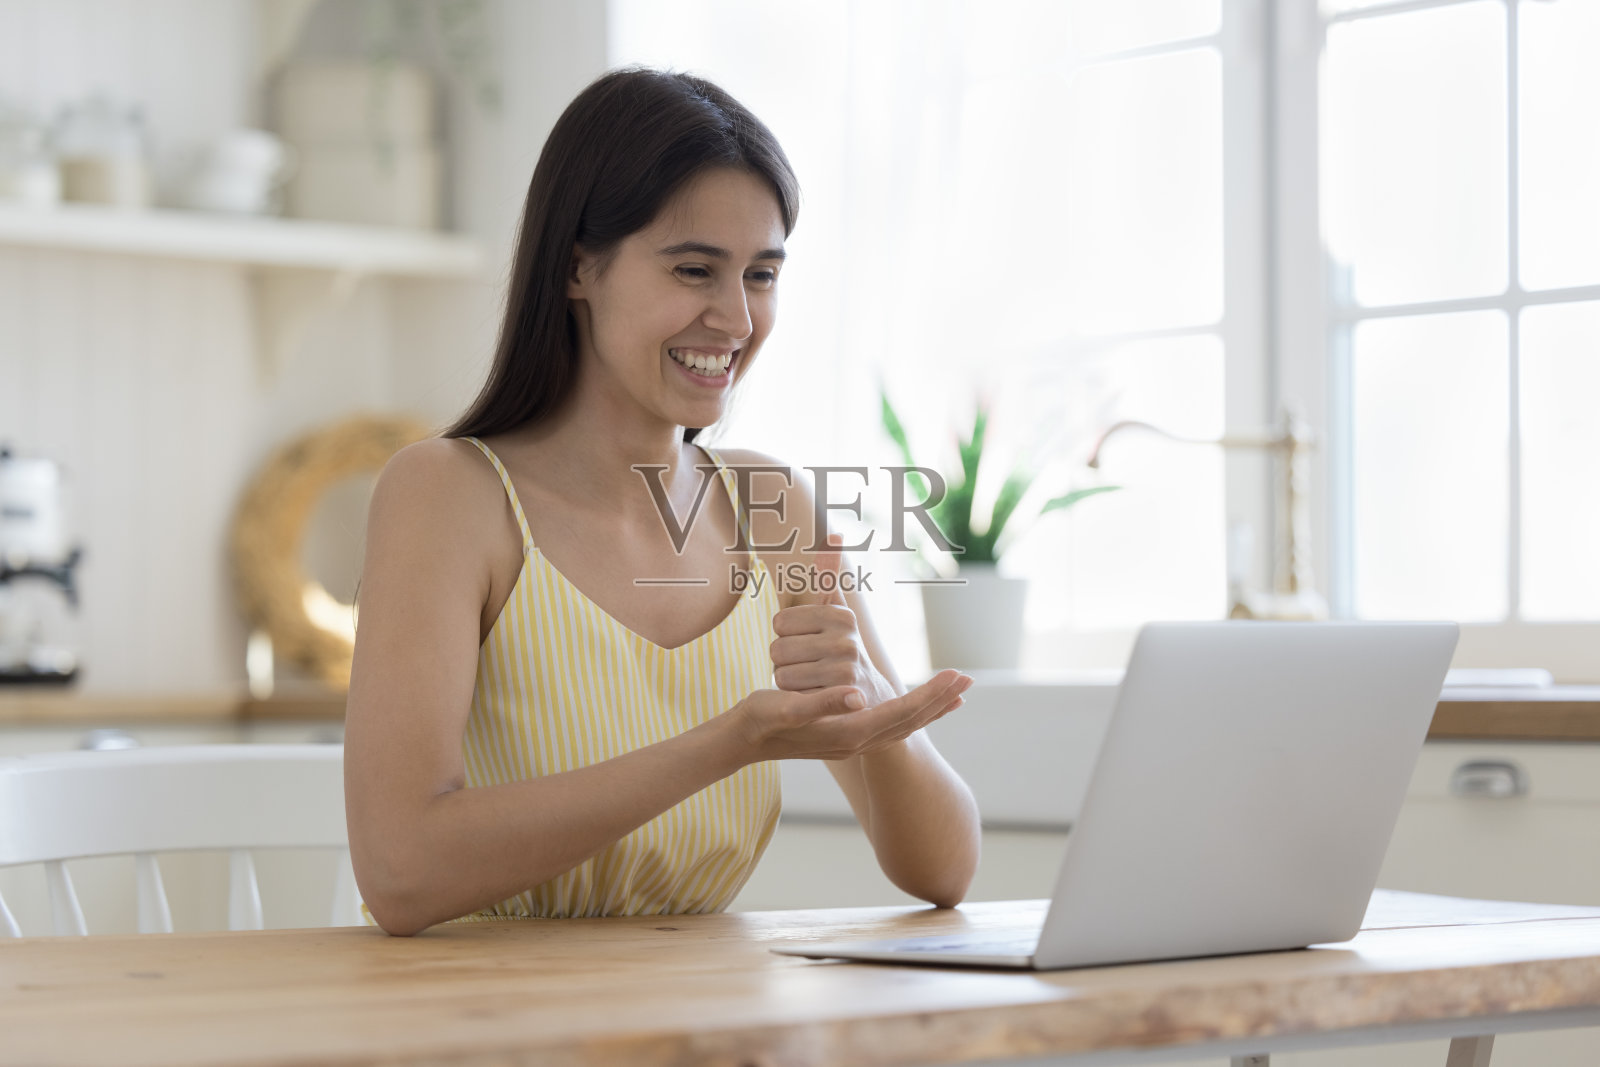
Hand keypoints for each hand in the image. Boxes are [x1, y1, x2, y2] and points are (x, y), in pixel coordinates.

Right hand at [728, 671, 972, 761]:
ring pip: (903, 726)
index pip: (900, 713)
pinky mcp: (847, 736)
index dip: (929, 695)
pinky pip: (890, 725)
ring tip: (955, 693)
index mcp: (848, 733)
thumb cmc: (759, 721)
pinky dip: (911, 713)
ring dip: (930, 708)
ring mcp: (853, 742)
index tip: (955, 676)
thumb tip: (858, 696)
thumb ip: (821, 703)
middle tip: (968, 679)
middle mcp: (857, 742)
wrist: (741, 742)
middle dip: (939, 701)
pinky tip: (917, 705)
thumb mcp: (785, 708)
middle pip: (909, 722)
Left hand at [770, 532, 898, 706]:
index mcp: (842, 615)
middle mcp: (846, 639)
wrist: (870, 701)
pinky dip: (796, 697)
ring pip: (781, 672)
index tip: (807, 641)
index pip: (781, 622)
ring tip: (812, 681)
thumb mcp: (838, 614)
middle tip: (809, 665)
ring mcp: (844, 668)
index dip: (786, 635)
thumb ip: (830, 576)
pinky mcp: (838, 696)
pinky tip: (815, 696)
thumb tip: (835, 533)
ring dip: (790, 680)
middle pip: (778, 648)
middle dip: (786, 660)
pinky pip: (790, 693)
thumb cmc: (842, 652)